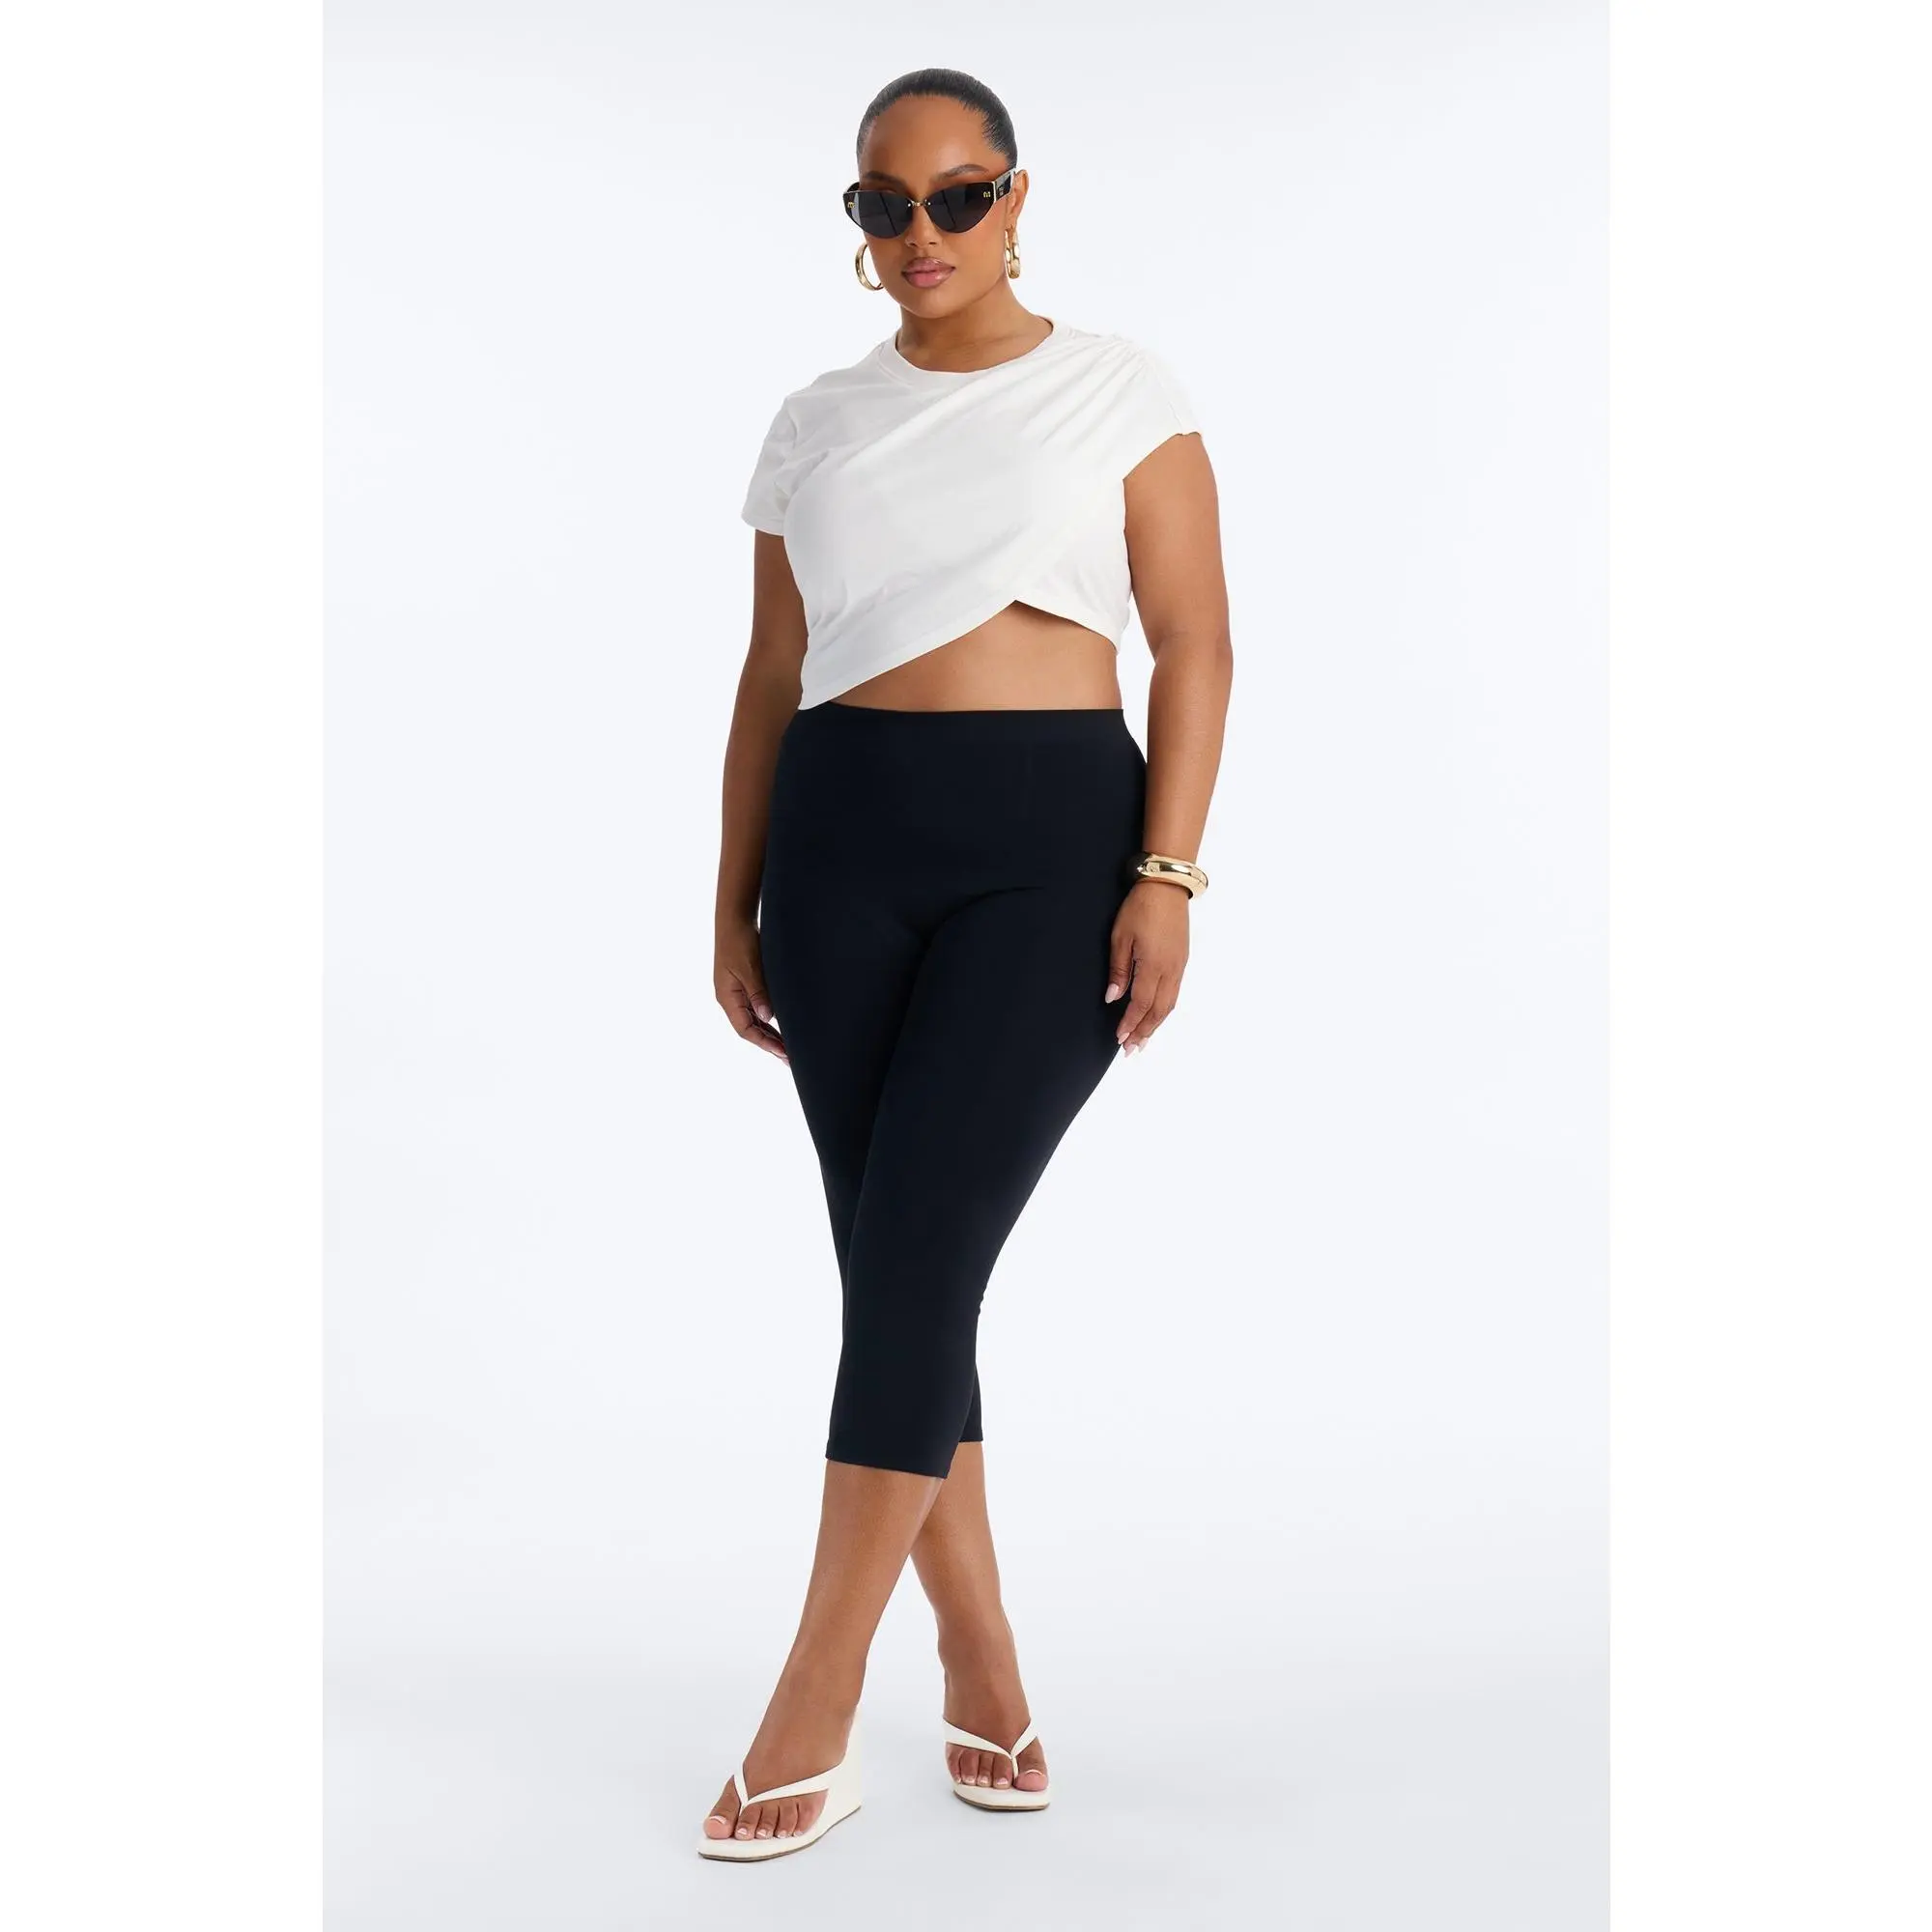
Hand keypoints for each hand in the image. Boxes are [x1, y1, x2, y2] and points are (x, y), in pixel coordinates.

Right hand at [714, 919, 787, 1062]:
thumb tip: (768, 1017)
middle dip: (769, 1044)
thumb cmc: (740, 941)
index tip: (783, 1053)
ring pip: (754, 1020)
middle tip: (790, 1058)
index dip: (764, 1043)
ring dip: (770, 1034)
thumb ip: (758, 992)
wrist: (734, 919)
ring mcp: (736, 992)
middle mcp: (730, 998)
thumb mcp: (750, 967)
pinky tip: (781, 1027)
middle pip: (750, 1028)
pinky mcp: (744, 985)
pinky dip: (768, 1020)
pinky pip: (756, 1009)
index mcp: (727, 997)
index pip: (745, 1029)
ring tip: (788, 1048)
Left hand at [1104, 879, 1190, 1053]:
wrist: (1166, 886)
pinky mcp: (1182, 960)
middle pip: (1158, 1011)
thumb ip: (1118, 971)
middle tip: (1131, 1050)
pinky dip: (1164, 1010)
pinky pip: (1175, 993)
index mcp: (1153, 966)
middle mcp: (1170, 970)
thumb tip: (1113, 998)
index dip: (1130, 1024)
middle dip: (1144, 1032)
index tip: (1120, 1039)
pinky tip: (1157, 1015)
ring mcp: (1179, 966)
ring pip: (1169, 1005)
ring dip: (1155, 1024)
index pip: (1140, 1004)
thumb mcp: (1120, 937)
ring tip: (1144, 1039)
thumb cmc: (1140, 908)